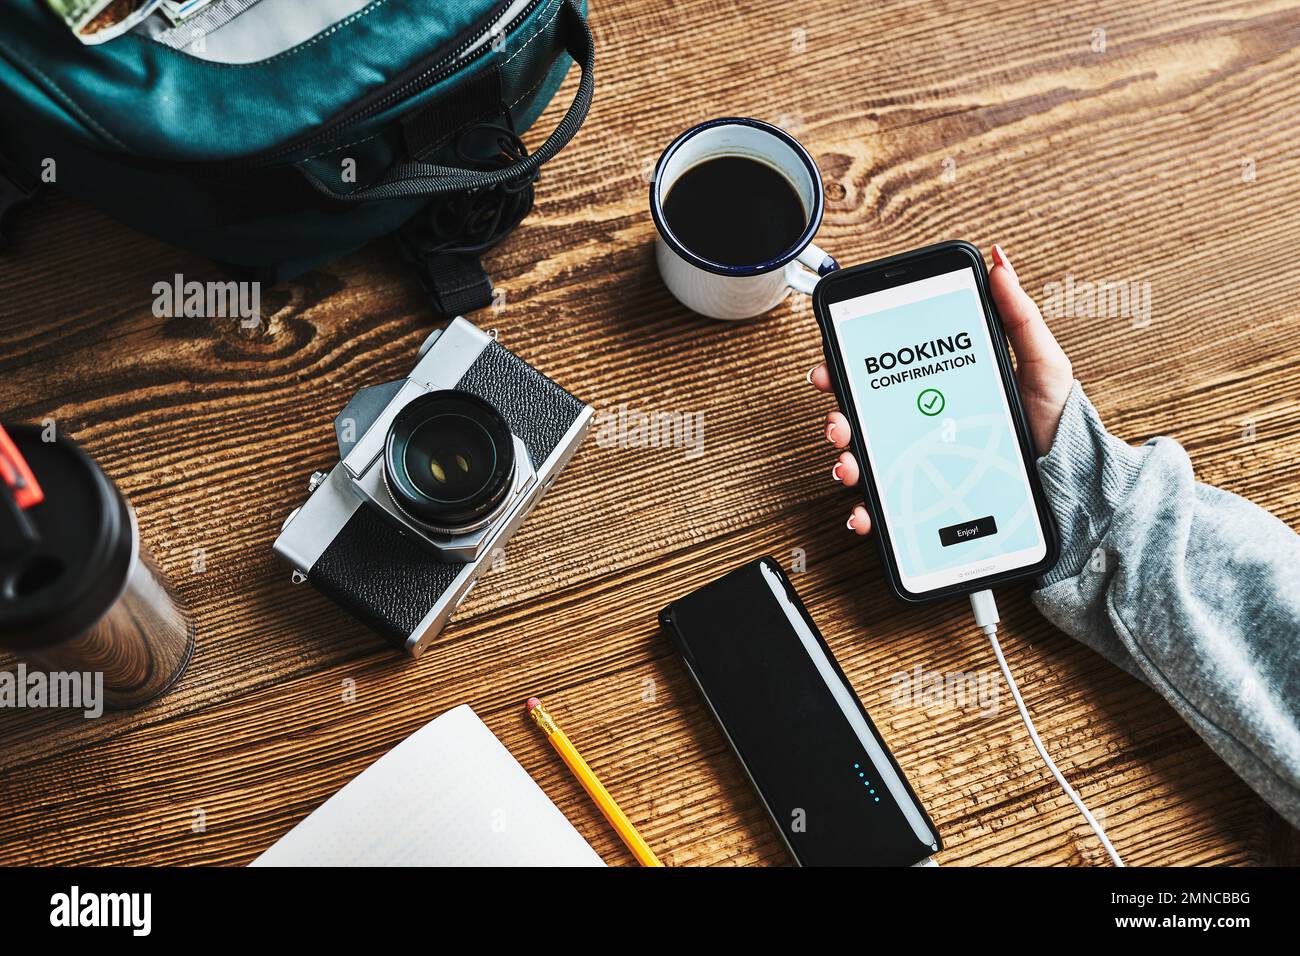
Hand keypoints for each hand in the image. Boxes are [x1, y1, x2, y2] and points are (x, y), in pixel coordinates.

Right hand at [808, 244, 1073, 534]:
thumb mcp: (1040, 360)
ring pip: (866, 462)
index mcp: (937, 389)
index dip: (846, 367)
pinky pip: (886, 510)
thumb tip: (998, 262)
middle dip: (838, 417)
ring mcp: (921, 466)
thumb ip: (1017, 314)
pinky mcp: (928, 502)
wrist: (1072, 478)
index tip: (831, 363)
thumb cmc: (1055, 419)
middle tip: (840, 419)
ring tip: (851, 464)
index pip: (881, 375)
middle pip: (862, 418)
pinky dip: (866, 512)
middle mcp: (922, 426)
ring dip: (845, 462)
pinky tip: (865, 512)